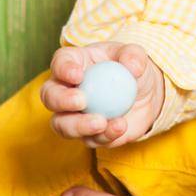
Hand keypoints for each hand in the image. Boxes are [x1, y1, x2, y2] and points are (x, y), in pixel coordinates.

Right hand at [41, 42, 165, 149]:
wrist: (145, 96)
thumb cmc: (132, 69)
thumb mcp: (136, 56)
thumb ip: (134, 56)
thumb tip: (132, 67)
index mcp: (74, 63)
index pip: (60, 62)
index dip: (63, 69)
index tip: (78, 75)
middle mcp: (66, 90)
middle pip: (50, 96)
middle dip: (61, 100)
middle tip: (82, 102)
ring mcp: (73, 115)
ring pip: (62, 125)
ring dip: (79, 126)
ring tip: (101, 123)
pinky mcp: (86, 135)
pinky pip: (89, 140)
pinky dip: (104, 136)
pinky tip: (120, 127)